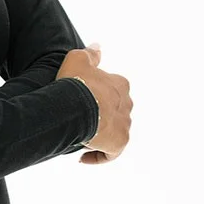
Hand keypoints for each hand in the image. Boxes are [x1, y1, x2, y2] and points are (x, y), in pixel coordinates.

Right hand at [56, 43, 132, 162]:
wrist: (76, 108)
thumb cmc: (76, 84)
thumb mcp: (78, 59)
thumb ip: (90, 54)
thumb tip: (98, 47)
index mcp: (121, 84)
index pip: (111, 91)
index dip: (96, 97)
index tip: (81, 103)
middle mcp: (128, 104)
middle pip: (114, 112)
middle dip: (100, 117)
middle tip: (80, 121)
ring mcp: (126, 124)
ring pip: (113, 132)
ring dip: (99, 136)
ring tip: (80, 138)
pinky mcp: (120, 142)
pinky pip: (110, 153)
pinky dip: (98, 155)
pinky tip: (82, 157)